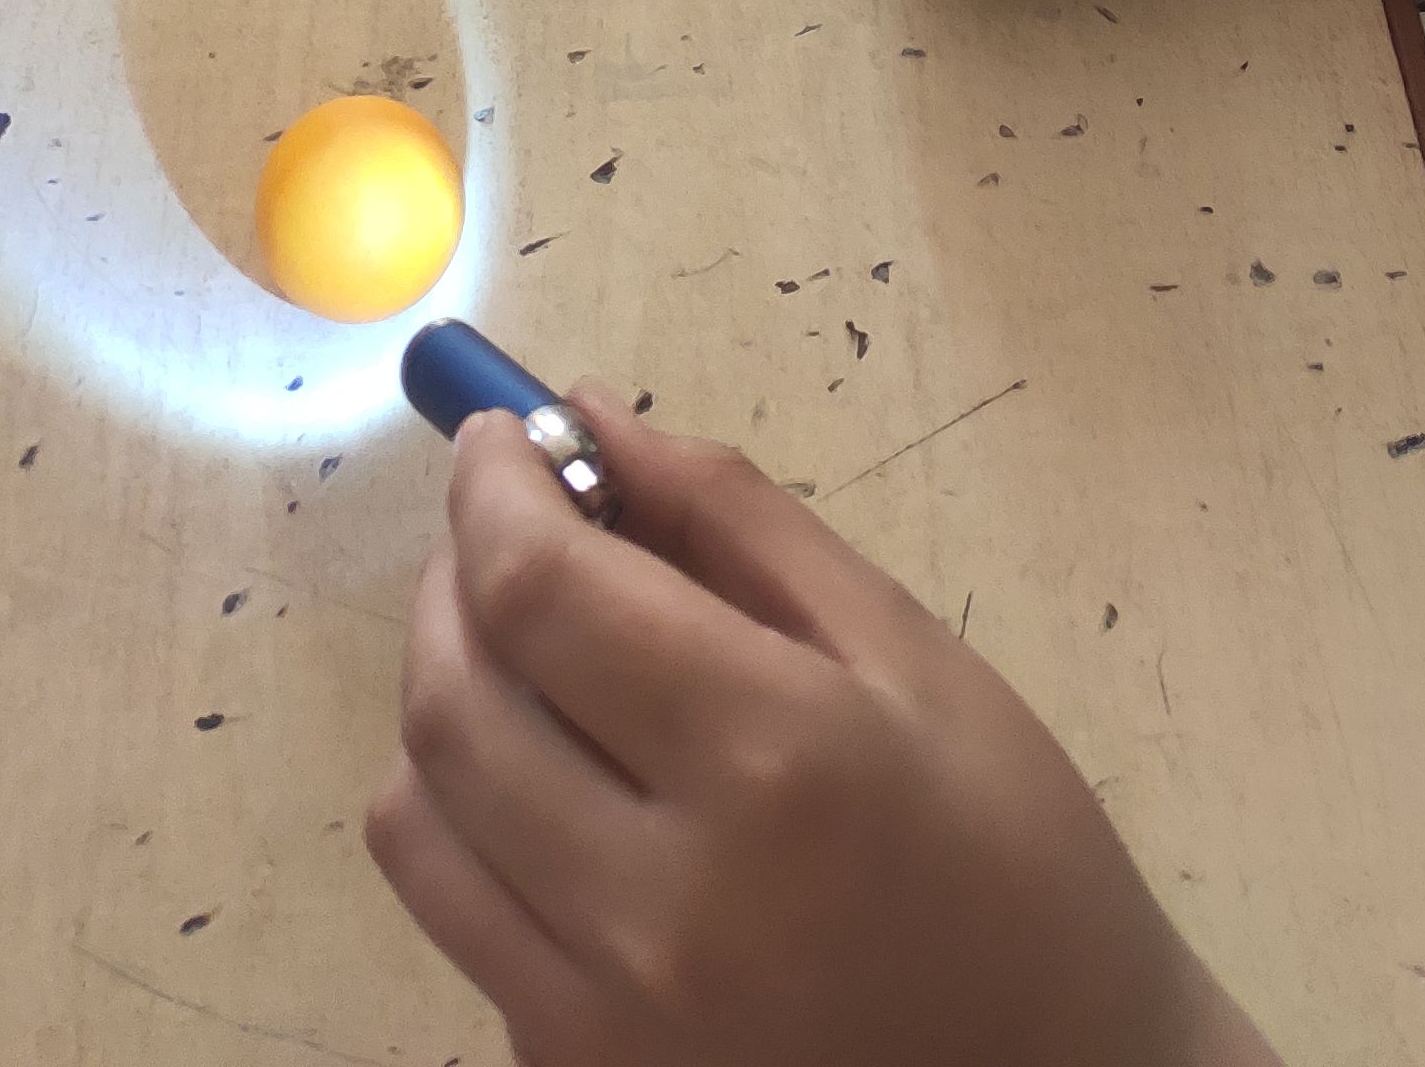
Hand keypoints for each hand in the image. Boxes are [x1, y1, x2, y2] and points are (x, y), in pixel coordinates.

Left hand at [371, 396, 1252, 1066]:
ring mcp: (604, 1019)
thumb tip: (583, 418)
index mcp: (772, 764)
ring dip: (446, 697)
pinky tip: (558, 780)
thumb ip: (732, 520)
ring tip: (524, 650)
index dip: (493, 490)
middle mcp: (661, 906)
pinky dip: (476, 817)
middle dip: (455, 579)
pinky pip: (459, 915)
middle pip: (451, 701)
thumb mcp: (902, 649)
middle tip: (510, 528)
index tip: (505, 437)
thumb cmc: (1009, 847)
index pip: (537, 591)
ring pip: (415, 817)